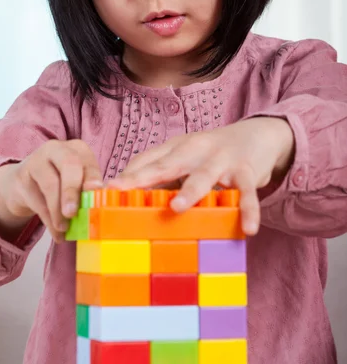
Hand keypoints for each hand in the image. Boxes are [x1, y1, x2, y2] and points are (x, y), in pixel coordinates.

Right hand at [0, 139, 101, 242]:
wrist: (23, 183)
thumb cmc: (59, 181)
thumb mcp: (76, 182)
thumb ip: (87, 191)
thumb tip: (98, 210)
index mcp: (77, 149)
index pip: (88, 162)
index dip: (93, 177)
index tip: (96, 192)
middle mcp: (57, 149)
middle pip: (69, 164)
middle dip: (72, 190)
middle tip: (72, 213)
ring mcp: (37, 160)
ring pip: (50, 184)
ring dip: (58, 210)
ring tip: (64, 228)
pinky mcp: (21, 177)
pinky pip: (37, 200)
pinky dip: (48, 220)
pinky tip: (57, 233)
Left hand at [110, 118, 293, 235]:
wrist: (258, 135)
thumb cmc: (213, 153)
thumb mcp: (185, 158)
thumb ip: (162, 175)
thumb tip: (128, 199)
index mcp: (177, 148)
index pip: (148, 160)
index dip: (127, 174)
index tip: (106, 189)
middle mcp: (196, 150)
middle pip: (168, 163)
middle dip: (145, 176)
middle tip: (122, 189)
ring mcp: (221, 160)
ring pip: (204, 175)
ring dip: (191, 190)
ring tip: (177, 207)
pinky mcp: (247, 171)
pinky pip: (247, 192)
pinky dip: (248, 209)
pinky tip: (247, 228)